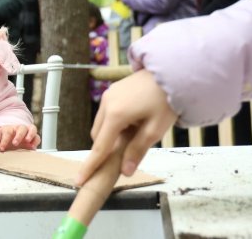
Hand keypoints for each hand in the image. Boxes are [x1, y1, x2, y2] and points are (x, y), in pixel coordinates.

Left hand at [0, 124, 40, 151]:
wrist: (6, 142)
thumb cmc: (0, 140)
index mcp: (8, 129)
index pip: (7, 132)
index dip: (4, 140)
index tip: (1, 148)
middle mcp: (18, 129)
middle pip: (21, 128)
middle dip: (18, 135)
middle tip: (14, 143)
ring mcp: (26, 133)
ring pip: (32, 129)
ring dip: (30, 134)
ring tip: (27, 141)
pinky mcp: (32, 139)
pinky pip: (37, 137)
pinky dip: (36, 141)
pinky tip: (32, 147)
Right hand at [75, 70, 177, 185]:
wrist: (172, 71)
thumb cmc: (166, 100)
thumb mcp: (155, 129)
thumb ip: (137, 150)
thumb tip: (125, 170)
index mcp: (116, 115)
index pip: (99, 147)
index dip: (90, 166)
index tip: (79, 180)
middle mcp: (106, 104)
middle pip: (98, 136)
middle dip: (106, 148)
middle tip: (126, 153)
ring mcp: (108, 96)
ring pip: (101, 125)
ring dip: (111, 135)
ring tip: (136, 132)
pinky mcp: (113, 91)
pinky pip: (107, 113)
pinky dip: (114, 123)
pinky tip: (134, 121)